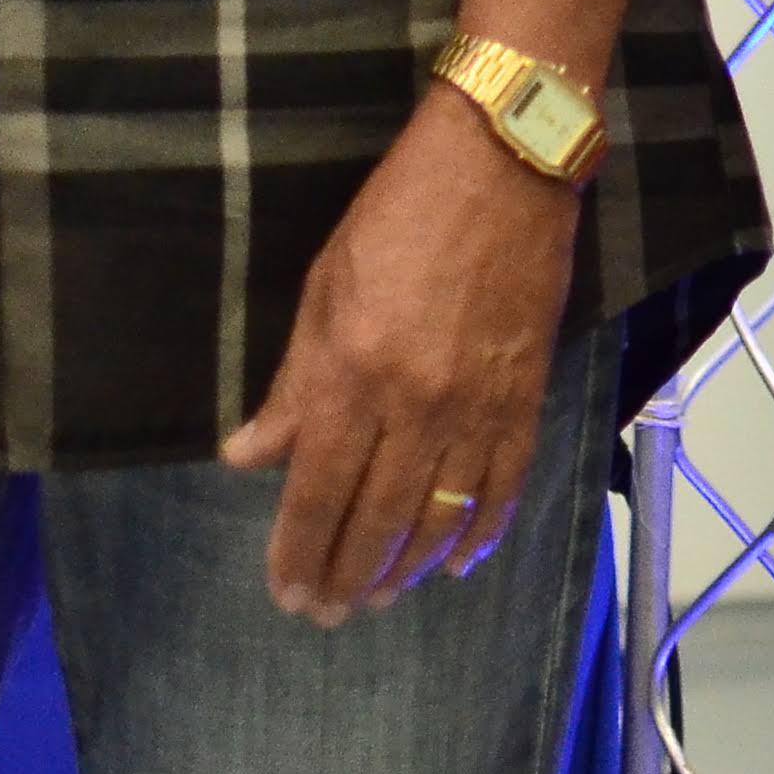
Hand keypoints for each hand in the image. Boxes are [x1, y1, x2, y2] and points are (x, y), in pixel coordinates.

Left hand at [221, 86, 580, 623]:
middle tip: (329, 612)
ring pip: (439, 514)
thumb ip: (291, 383)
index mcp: (351, 372)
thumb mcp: (324, 286)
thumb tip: (248, 456)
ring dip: (407, 565)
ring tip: (382, 594)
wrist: (504, 162)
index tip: (286, 592)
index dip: (299, 551)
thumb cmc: (398, 211)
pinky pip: (503, 482)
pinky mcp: (524, 392)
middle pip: (376, 517)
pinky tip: (457, 559)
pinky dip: (481, 530)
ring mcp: (476, 402)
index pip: (317, 491)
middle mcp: (413, 402)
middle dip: (347, 575)